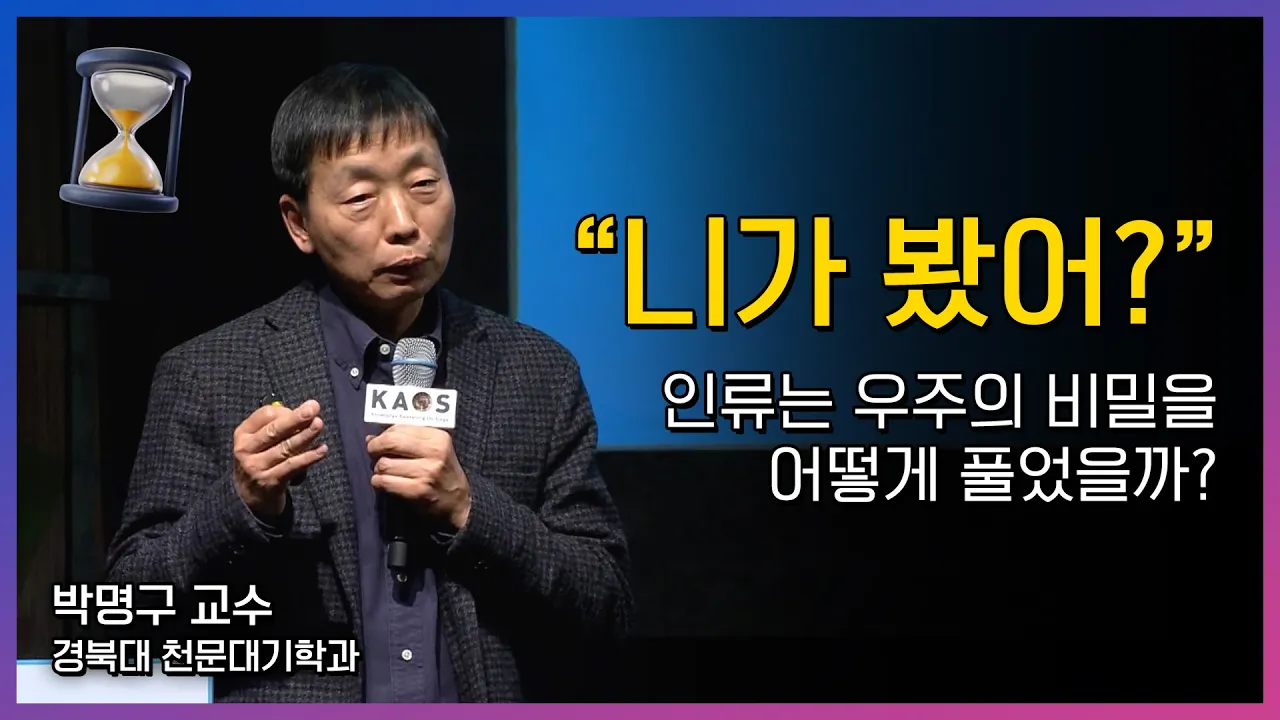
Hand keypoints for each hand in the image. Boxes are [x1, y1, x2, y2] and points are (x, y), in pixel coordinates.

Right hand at [233, 400, 326, 518]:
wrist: (249, 496)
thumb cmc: (260, 460)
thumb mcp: (259, 442)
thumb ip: (276, 427)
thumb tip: (303, 413)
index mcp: (243, 434)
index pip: (264, 416)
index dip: (286, 411)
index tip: (303, 410)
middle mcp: (246, 450)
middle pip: (274, 431)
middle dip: (296, 418)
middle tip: (313, 408)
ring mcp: (256, 467)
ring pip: (285, 448)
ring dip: (305, 436)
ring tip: (319, 425)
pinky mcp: (270, 482)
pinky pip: (292, 466)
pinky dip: (309, 457)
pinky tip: (322, 449)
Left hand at [366, 425, 470, 529]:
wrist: (458, 502)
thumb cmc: (441, 472)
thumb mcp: (433, 449)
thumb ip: (406, 439)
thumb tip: (370, 437)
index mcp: (438, 437)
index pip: (399, 428)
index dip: (383, 434)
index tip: (381, 441)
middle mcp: (434, 452)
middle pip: (389, 442)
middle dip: (374, 448)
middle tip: (373, 454)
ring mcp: (427, 472)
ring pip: (384, 464)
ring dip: (378, 469)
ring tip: (386, 472)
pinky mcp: (418, 491)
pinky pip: (384, 482)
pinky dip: (379, 482)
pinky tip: (385, 483)